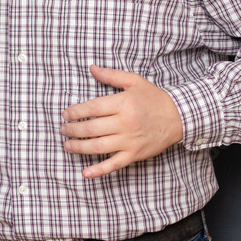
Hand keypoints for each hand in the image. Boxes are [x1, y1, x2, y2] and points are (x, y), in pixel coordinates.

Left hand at [60, 65, 183, 178]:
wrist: (177, 117)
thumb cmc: (153, 98)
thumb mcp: (134, 81)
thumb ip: (111, 75)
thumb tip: (91, 68)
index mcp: (123, 103)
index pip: (92, 108)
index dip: (75, 112)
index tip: (65, 114)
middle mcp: (125, 123)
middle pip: (91, 128)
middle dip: (73, 130)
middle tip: (63, 129)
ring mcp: (129, 141)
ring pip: (98, 146)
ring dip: (79, 147)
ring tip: (67, 145)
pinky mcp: (134, 154)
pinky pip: (114, 164)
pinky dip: (99, 170)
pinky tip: (85, 172)